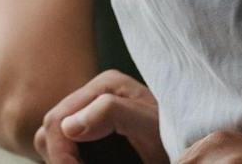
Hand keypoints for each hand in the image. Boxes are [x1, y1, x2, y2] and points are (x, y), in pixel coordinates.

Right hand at [34, 70, 166, 163]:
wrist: (190, 149)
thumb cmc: (175, 136)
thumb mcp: (147, 125)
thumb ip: (111, 113)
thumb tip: (69, 125)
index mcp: (104, 85)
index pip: (57, 120)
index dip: (60, 154)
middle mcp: (94, 95)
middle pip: (50, 129)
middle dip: (60, 157)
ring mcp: (91, 112)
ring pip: (52, 139)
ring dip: (63, 158)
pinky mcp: (92, 130)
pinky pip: (66, 146)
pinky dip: (69, 159)